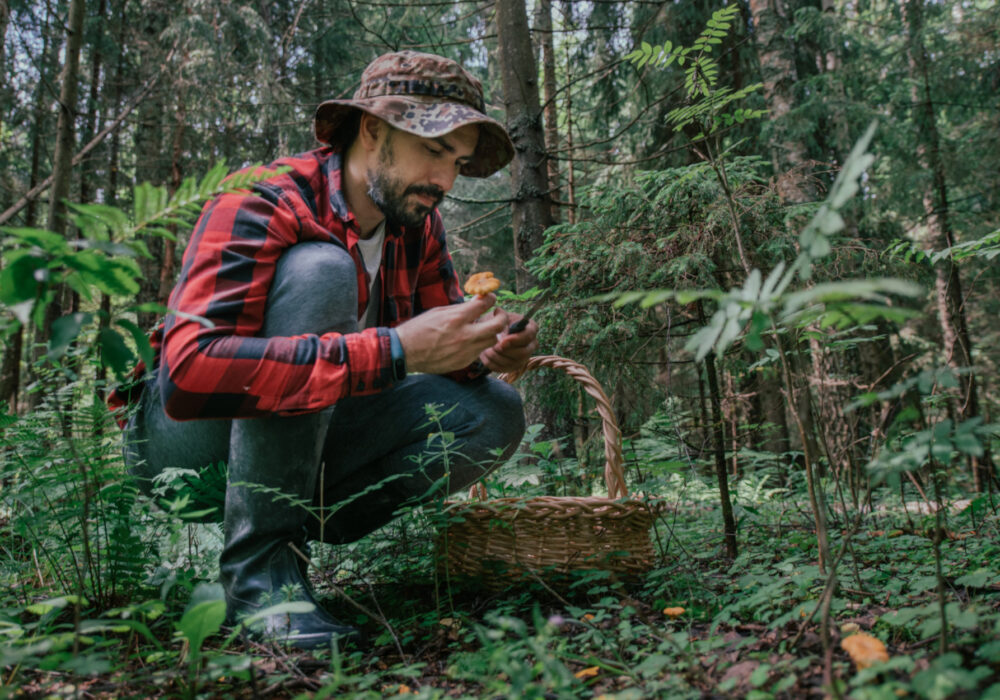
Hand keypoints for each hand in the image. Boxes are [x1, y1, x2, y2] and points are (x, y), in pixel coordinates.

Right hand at [394, 294, 508, 374]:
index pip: (486, 304)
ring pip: (491, 341)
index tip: (491, 299)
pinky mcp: (463, 362)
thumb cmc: (419, 328)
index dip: (492, 299)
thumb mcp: (439, 311)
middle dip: (501, 318)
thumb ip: (461, 308)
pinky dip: (477, 345)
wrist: (404, 351)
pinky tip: (468, 341)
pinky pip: (479, 352)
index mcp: (457, 318)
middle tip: (497, 314)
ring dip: (490, 333)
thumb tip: (478, 301)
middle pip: (497, 326)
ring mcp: (465, 351)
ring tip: (482, 329)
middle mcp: (464, 335)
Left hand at [479, 311, 538, 372]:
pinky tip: (485, 355)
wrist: (487, 333)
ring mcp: (524, 357)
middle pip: (523, 353)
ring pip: (513, 363)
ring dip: (496, 357)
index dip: (515, 340)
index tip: (501, 341)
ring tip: (485, 349)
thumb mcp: (497, 315)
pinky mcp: (514, 366)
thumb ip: (499, 316)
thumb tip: (498, 312)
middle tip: (492, 347)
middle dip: (505, 351)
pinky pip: (504, 369)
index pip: (528, 336)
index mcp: (531, 328)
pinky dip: (492, 363)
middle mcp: (531, 344)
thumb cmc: (494, 321)